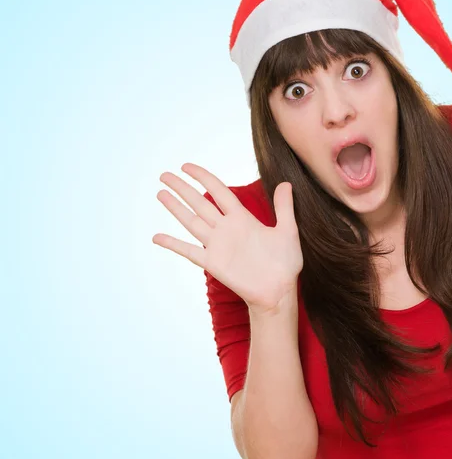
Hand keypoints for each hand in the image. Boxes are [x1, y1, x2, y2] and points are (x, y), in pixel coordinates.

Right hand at [153, 163, 302, 312]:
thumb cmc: (285, 264)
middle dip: (182, 188)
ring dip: (175, 208)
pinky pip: (189, 251)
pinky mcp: (213, 263)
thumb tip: (286, 183)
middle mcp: (226, 229)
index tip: (186, 167)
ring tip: (160, 193)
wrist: (279, 292)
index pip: (218, 191)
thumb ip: (284, 207)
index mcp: (242, 218)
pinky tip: (156, 236)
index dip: (202, 177)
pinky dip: (172, 243)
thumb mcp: (288, 231)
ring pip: (191, 221)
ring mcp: (218, 245)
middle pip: (199, 203)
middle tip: (165, 175)